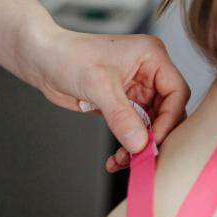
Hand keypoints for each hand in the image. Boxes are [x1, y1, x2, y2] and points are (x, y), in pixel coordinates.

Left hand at [28, 26, 189, 169]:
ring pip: (151, 126)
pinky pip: (134, 130)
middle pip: (167, 112)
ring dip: (138, 146)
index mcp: (152, 57)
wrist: (41, 60)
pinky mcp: (122, 104)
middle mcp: (148, 73)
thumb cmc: (67, 56)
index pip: (176, 92)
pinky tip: (116, 159)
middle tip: (140, 158)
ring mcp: (136, 90)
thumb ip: (121, 116)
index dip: (169, 119)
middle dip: (153, 137)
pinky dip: (127, 146)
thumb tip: (140, 144)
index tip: (154, 141)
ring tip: (121, 161)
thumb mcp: (98, 85)